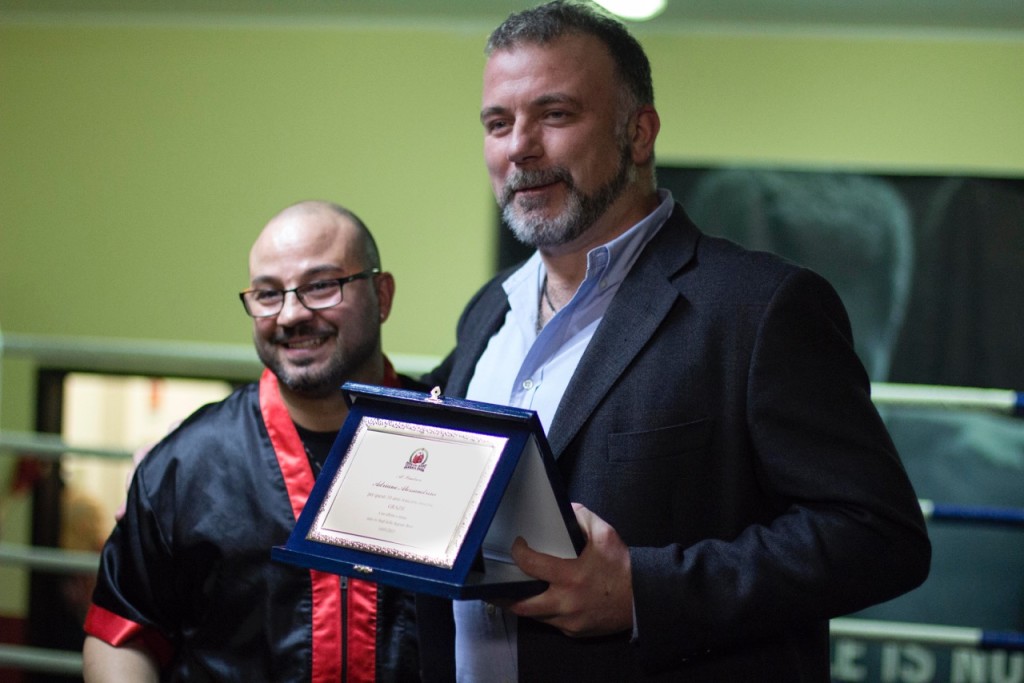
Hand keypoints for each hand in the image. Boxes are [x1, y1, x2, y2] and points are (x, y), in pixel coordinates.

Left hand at [504, 503, 632, 637]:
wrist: (644, 599)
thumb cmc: (623, 568)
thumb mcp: (606, 535)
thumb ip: (582, 518)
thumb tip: (564, 510)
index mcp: (570, 577)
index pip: (531, 565)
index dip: (518, 553)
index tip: (518, 546)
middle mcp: (566, 603)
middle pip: (522, 604)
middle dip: (503, 594)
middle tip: (494, 584)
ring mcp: (569, 621)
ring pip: (534, 616)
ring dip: (523, 604)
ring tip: (512, 592)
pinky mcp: (575, 631)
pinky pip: (551, 623)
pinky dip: (544, 612)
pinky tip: (541, 601)